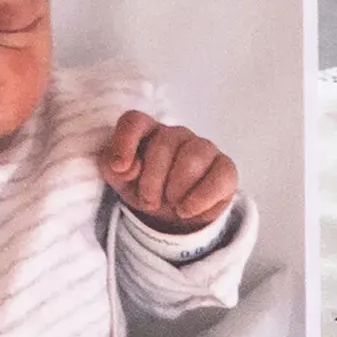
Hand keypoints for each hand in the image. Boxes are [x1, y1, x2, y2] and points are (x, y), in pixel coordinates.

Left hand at [101, 108, 237, 233]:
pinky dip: (200, 200)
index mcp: (147, 131)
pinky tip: (188, 209)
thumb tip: (127, 166)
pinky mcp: (225, 168)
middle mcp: (176, 134)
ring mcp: (203, 147)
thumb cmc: (145, 188)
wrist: (174, 214)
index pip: (135, 121)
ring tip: (172, 205)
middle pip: (164, 144)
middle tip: (150, 201)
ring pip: (192, 158)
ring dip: (176, 189)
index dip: (125, 141)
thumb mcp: (119, 180)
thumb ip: (111, 167)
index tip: (120, 168)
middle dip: (152, 180)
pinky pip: (218, 178)